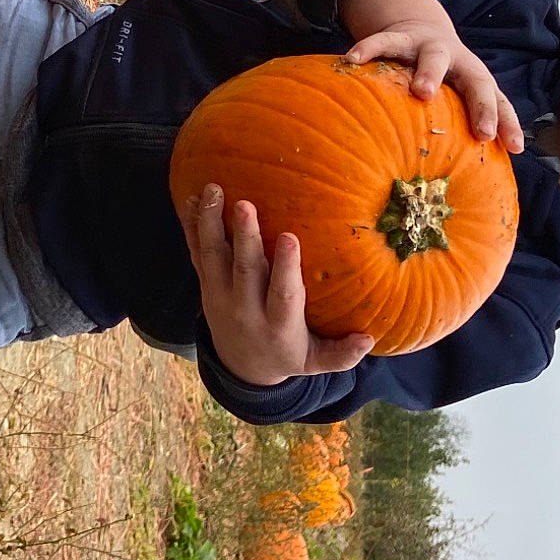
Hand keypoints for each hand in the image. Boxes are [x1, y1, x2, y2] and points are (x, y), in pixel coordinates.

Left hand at [180, 185, 373, 386]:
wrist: (241, 369)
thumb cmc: (287, 355)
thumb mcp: (315, 362)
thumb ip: (342, 354)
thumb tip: (370, 339)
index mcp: (278, 324)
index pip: (282, 293)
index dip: (286, 267)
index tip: (290, 237)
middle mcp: (245, 309)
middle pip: (244, 269)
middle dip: (244, 236)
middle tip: (243, 204)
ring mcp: (220, 297)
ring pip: (214, 257)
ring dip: (211, 223)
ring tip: (212, 189)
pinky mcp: (206, 286)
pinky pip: (197, 254)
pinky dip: (192, 227)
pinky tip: (189, 199)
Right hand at [342, 17, 524, 153]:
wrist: (420, 27)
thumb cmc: (441, 78)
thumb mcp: (457, 95)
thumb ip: (463, 125)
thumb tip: (471, 178)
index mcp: (475, 78)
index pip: (497, 101)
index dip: (507, 123)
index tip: (515, 148)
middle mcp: (458, 61)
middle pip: (476, 79)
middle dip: (481, 104)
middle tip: (482, 132)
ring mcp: (429, 47)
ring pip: (434, 57)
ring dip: (431, 73)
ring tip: (421, 91)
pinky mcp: (400, 37)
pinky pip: (384, 42)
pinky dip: (369, 49)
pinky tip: (352, 61)